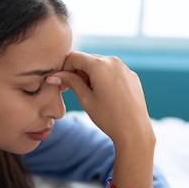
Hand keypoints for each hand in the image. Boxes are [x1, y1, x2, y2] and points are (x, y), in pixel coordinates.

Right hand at [47, 52, 155, 187]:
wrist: (135, 130)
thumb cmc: (108, 117)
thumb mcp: (85, 99)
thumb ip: (70, 82)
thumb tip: (54, 75)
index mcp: (100, 65)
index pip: (73, 57)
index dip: (64, 68)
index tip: (61, 83)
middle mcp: (113, 61)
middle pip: (87, 60)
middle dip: (77, 72)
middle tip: (71, 91)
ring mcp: (124, 68)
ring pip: (100, 65)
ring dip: (90, 76)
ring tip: (90, 95)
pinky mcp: (131, 76)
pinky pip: (113, 72)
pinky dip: (104, 79)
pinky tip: (104, 96)